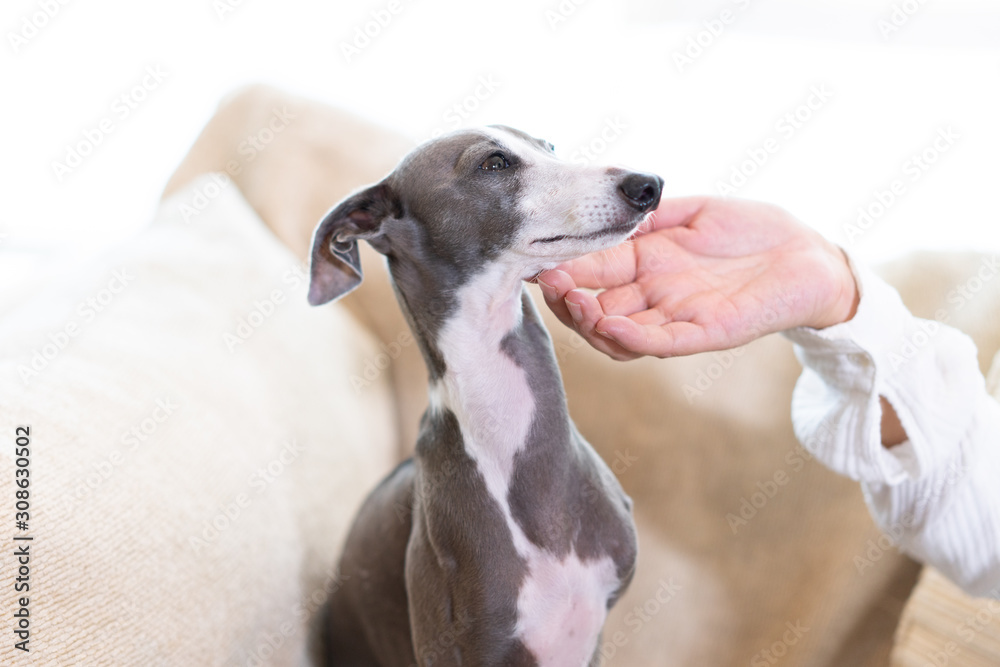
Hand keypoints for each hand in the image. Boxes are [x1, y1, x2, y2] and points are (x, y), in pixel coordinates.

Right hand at [535, 196, 858, 360]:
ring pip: (619, 333)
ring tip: (573, 302)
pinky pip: (662, 341)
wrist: (811, 255)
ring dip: (591, 322)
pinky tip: (610, 324)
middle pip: (596, 308)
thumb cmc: (756, 231)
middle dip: (567, 299)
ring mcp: (677, 316)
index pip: (593, 270)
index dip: (563, 267)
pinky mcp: (706, 332)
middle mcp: (655, 295)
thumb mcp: (694, 212)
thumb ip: (652, 216)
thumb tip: (606, 205)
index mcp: (647, 264)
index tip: (533, 257)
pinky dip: (633, 337)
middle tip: (547, 283)